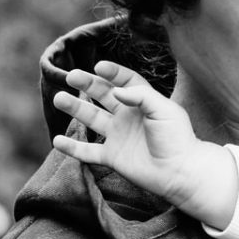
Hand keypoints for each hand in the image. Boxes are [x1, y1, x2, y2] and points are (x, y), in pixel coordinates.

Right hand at [51, 60, 236, 227]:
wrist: (180, 172)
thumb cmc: (177, 138)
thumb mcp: (165, 110)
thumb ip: (141, 96)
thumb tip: (116, 89)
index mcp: (144, 103)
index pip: (125, 81)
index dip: (113, 72)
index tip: (98, 66)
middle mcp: (128, 117)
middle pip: (103, 95)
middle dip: (87, 84)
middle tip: (71, 76)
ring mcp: (118, 136)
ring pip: (91, 119)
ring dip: (75, 108)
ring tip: (59, 98)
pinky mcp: (112, 157)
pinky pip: (87, 151)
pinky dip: (72, 148)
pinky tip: (58, 140)